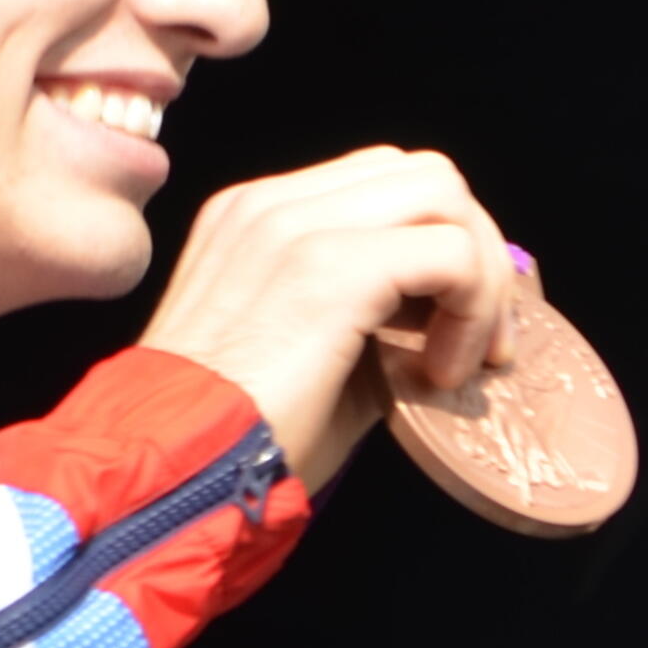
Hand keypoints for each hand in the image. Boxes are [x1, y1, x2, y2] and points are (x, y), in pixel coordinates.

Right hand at [137, 147, 514, 491]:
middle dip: (474, 250)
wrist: (169, 472)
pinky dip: (471, 309)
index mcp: (253, 217)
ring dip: (479, 277)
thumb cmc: (225, 440)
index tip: (453, 329)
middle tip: (478, 340)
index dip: (438, 246)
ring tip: (463, 357)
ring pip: (445, 197)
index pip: (382, 185)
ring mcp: (296, 226)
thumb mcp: (302, 355)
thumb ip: (368, 319)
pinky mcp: (330, 267)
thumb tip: (449, 324)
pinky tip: (444, 372)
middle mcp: (270, 204)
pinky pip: (450, 251)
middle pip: (424, 175)